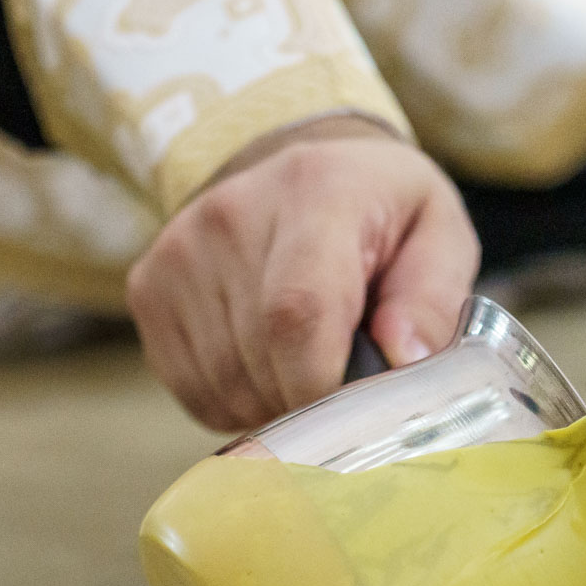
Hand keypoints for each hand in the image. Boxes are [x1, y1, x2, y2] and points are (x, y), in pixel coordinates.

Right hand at [127, 117, 480, 430]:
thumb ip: (433, 299)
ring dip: (274, 400)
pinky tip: (265, 359)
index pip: (296, 312)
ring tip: (306, 356)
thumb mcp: (438, 235)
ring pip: (226, 386)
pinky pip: (194, 390)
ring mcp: (178, 252)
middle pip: (261, 361)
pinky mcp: (147, 288)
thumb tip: (406, 361)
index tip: (356, 410)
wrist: (297, 175)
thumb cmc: (379, 213)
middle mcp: (230, 215)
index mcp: (316, 192)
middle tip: (345, 372)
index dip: (323, 386)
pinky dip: (237, 399)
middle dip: (311, 397)